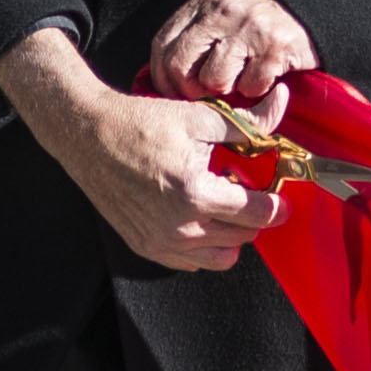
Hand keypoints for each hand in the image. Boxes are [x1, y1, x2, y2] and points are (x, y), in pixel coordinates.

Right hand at [0, 28, 283, 270]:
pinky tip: (199, 214)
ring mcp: (159, 242)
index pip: (255, 214)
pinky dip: (204, 245)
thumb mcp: (200, 118)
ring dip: (231, 236)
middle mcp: (178, 227)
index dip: (276, 205)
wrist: (89, 135)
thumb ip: (248, 124)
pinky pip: (190, 262)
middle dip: (253, 217)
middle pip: (241, 238)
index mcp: (195, 194)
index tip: (282, 198)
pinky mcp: (144, 247)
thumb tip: (282, 108)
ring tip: (223, 204)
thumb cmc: (141, 122)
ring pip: (219, 259)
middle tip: (250, 191)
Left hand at [144, 0, 318, 104]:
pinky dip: (256, 90)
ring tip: (241, 79)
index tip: (172, 91)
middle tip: (206, 95)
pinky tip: (264, 77)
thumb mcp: (222, 12)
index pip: (163, 45)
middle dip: (190, 90)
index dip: (162, 77)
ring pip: (215, 81)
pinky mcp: (276, 47)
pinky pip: (250, 87)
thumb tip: (163, 76)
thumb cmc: (260, 17)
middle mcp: (224, 10)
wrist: (314, 4)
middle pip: (182, 67)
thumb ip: (195, 34)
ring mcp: (250, 28)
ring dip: (227, 90)